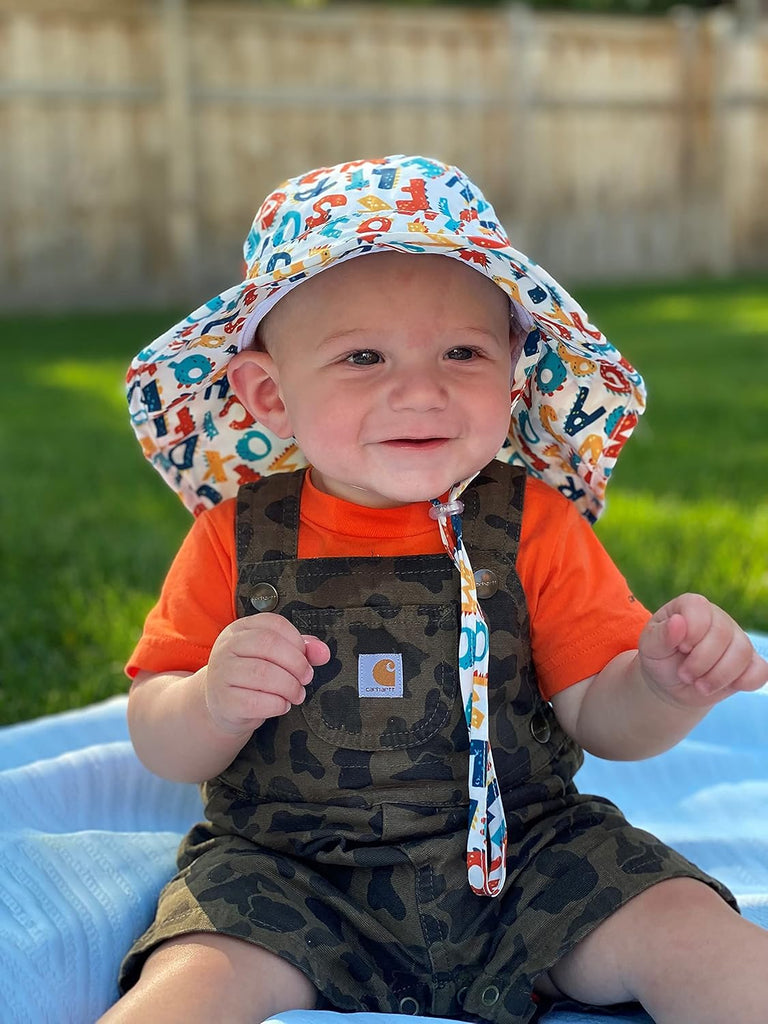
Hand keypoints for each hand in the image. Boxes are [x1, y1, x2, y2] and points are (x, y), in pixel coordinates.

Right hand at [204, 613, 330, 734]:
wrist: (222, 705)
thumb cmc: (251, 677)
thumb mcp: (273, 657)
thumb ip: (300, 650)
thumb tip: (323, 652)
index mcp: (241, 629)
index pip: (274, 624)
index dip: (297, 641)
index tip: (306, 657)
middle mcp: (227, 646)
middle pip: (268, 644)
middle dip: (296, 663)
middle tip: (306, 677)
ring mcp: (222, 672)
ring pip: (263, 673)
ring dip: (290, 686)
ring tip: (297, 694)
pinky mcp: (223, 700)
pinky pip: (255, 701)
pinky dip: (277, 705)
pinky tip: (282, 705)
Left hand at [638, 593, 767, 708]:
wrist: (671, 683)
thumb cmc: (660, 658)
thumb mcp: (650, 648)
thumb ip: (661, 635)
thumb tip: (678, 622)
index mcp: (691, 607)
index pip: (699, 609)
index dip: (691, 632)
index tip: (680, 648)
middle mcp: (718, 618)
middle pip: (722, 634)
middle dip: (701, 661)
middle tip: (684, 675)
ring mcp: (737, 639)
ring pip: (742, 653)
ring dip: (718, 676)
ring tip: (699, 685)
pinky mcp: (749, 663)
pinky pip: (760, 671)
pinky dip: (744, 682)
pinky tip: (721, 686)